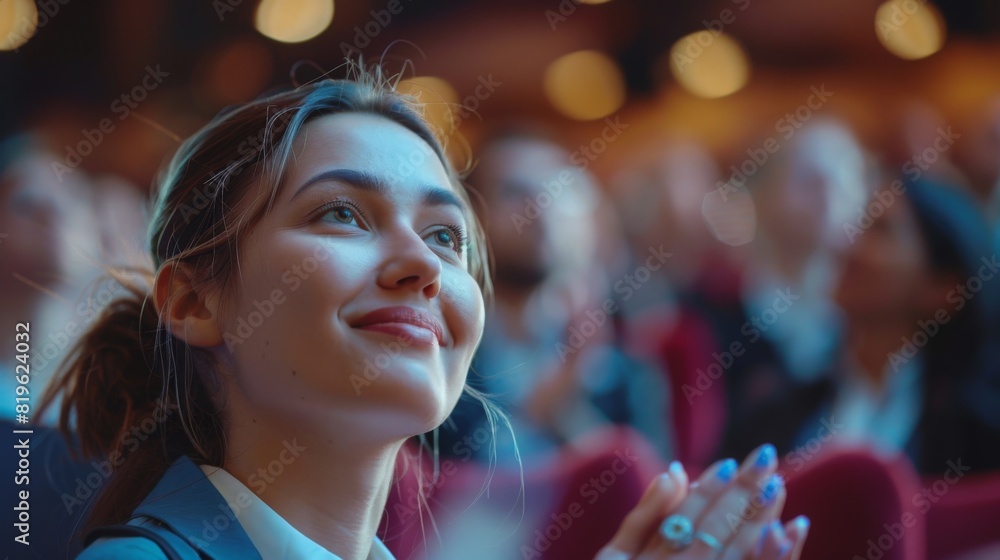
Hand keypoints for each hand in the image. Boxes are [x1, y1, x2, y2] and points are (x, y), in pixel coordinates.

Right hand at [595, 444, 809, 559]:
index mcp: (653, 559)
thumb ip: (644, 515)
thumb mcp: (615, 558)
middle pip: (719, 527)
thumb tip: (674, 471)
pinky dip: (774, 553)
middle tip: (765, 457)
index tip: (729, 464)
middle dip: (744, 491)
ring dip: (762, 517)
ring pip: (739, 550)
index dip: (709, 489)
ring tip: (778, 486)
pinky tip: (791, 529)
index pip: (687, 515)